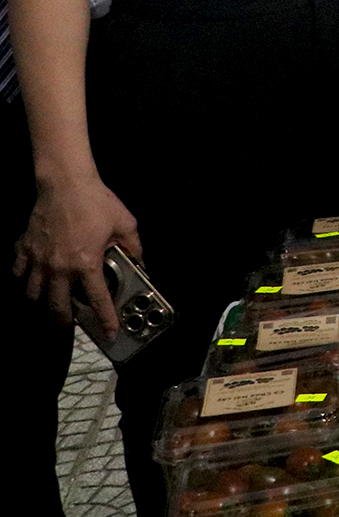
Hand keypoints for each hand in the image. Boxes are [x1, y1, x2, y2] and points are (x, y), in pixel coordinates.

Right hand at [12, 174, 140, 332]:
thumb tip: (141, 262)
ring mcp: (38, 260)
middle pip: (57, 308)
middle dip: (64, 322)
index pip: (97, 300)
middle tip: (70, 325)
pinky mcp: (24, 250)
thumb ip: (134, 247)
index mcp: (86, 264)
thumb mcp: (125, 224)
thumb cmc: (97, 202)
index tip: (110, 333)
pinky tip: (31, 280)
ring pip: (33, 295)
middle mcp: (59, 268)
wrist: (65, 183)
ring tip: (50, 305)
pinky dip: (23, 281)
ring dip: (42, 303)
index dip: (105, 319)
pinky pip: (18, 274)